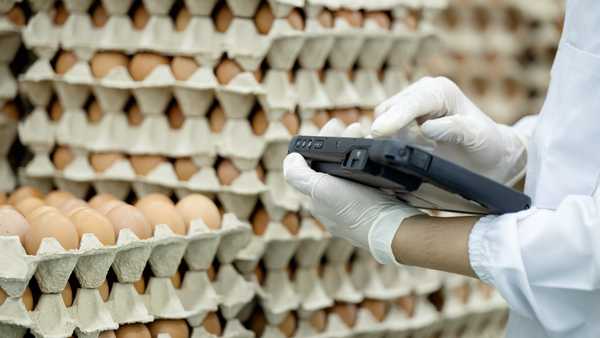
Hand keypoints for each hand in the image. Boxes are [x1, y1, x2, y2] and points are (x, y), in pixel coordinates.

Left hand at [284, 119, 421, 263]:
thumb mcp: (321, 190)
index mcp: (319, 199)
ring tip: (369, 135)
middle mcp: (335, 205)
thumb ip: (299, 176)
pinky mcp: (377, 206)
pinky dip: (372, 163)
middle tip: (358, 126)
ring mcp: (357, 206)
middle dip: (343, 141)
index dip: (323, 140)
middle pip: (334, 163)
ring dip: (358, 149)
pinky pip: (370, 178)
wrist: (394, 230)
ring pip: (352, 169)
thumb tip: (290, 159)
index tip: (337, 124)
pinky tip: (379, 155)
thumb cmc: (358, 209)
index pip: (315, 162)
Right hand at [372, 76, 525, 184]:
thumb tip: (427, 128)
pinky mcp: (399, 123)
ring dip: (392, 140)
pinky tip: (413, 151)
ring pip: (381, 123)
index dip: (394, 117)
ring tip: (425, 150)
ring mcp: (408, 107)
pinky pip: (383, 134)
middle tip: (418, 151)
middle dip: (391, 132)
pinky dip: (389, 145)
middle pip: (387, 111)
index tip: (379, 132)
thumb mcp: (478, 137)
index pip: (411, 103)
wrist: (486, 155)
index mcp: (440, 91)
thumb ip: (456, 129)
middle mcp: (420, 93)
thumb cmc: (485, 143)